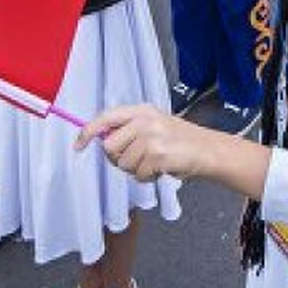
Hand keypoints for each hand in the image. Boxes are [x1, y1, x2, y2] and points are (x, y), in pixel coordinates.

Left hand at [76, 105, 214, 181]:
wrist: (208, 150)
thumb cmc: (180, 140)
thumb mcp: (154, 124)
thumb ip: (128, 129)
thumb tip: (101, 141)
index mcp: (141, 110)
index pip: (105, 118)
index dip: (87, 132)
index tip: (78, 146)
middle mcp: (145, 120)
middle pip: (110, 146)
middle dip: (119, 158)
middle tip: (138, 159)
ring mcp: (152, 137)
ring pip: (123, 164)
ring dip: (136, 170)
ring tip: (154, 163)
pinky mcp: (158, 154)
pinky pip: (138, 174)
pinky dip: (147, 177)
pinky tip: (161, 169)